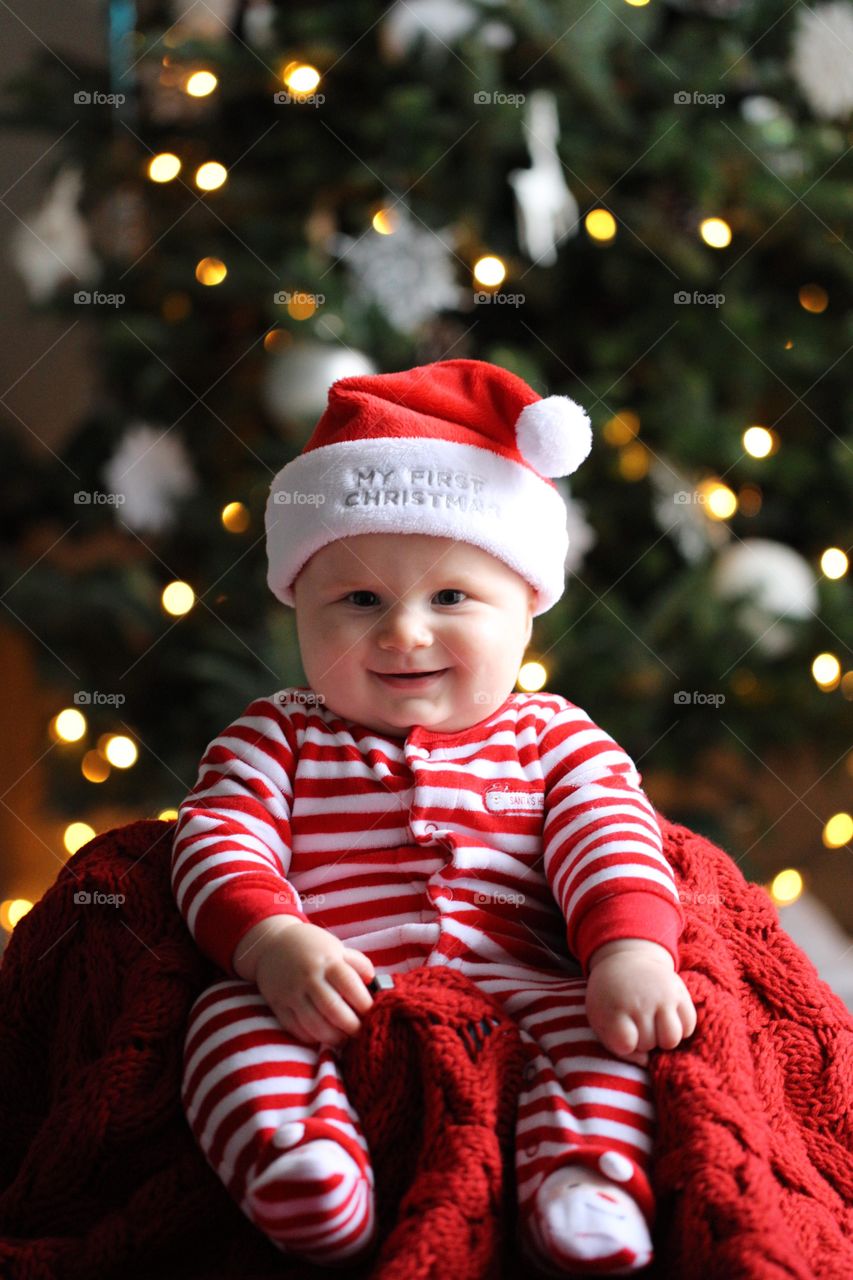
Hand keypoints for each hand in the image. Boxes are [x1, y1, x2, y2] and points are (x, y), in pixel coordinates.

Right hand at [252, 920, 375, 1049]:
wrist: (272, 944)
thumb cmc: (311, 947)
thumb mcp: (336, 947)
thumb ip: (356, 963)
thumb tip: (373, 982)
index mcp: (328, 961)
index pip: (350, 986)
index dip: (365, 1004)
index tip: (373, 1013)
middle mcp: (309, 977)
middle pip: (334, 1009)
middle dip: (351, 1026)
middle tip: (361, 1033)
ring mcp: (292, 993)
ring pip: (314, 1024)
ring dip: (333, 1037)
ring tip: (343, 1040)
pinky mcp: (278, 1005)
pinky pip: (295, 1029)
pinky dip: (311, 1037)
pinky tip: (321, 1037)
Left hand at [585, 940, 696, 1066]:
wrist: (626, 961)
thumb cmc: (611, 998)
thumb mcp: (600, 1019)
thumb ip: (616, 1046)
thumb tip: (646, 1062)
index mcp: (614, 1006)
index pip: (626, 1043)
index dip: (624, 1044)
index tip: (620, 1032)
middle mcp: (640, 1000)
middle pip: (649, 1044)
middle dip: (642, 1041)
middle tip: (636, 1025)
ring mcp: (662, 996)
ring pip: (672, 1039)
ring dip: (662, 1038)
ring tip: (654, 1026)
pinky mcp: (680, 992)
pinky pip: (689, 1025)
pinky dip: (680, 1028)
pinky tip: (667, 1019)